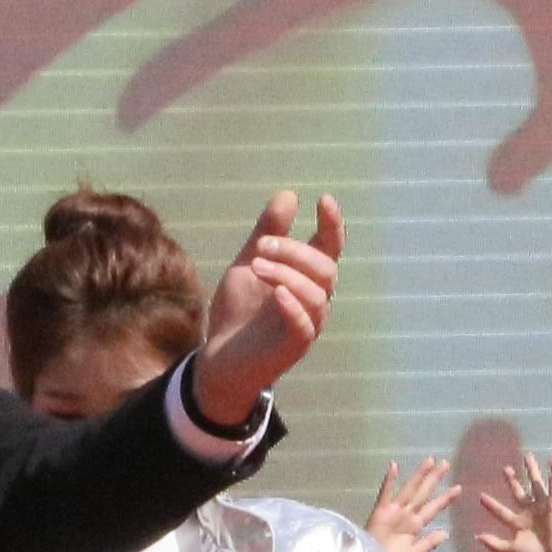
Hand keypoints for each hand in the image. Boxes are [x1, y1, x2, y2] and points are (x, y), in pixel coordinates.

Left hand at [185, 192, 343, 433]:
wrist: (218, 356)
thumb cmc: (238, 311)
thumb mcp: (248, 263)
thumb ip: (267, 232)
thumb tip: (289, 194)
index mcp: (306, 277)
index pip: (331, 248)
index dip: (333, 224)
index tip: (323, 200)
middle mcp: (314, 299)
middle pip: (325, 268)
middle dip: (295, 251)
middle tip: (260, 246)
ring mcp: (308, 324)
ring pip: (317, 294)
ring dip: (288, 274)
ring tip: (256, 266)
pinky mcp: (294, 347)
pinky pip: (305, 325)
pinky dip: (293, 306)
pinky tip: (277, 293)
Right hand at [362, 456, 453, 551]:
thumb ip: (428, 543)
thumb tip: (446, 533)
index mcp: (415, 525)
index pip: (433, 508)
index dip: (445, 498)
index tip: (459, 488)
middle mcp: (407, 514)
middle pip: (423, 493)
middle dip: (434, 479)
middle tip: (446, 463)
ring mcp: (394, 511)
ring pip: (410, 489)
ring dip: (419, 475)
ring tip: (430, 460)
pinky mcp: (381, 511)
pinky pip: (386, 493)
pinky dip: (389, 481)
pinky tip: (394, 466)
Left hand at [469, 450, 551, 551]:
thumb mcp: (510, 551)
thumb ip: (494, 543)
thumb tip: (477, 536)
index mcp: (519, 525)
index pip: (501, 511)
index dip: (491, 504)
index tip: (481, 496)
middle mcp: (531, 514)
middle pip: (519, 493)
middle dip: (513, 481)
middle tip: (506, 469)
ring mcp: (543, 507)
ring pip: (536, 484)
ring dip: (532, 470)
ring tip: (527, 456)